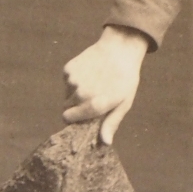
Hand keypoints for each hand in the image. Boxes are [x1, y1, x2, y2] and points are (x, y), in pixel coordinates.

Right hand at [62, 25, 149, 145]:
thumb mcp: (124, 103)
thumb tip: (104, 143)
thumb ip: (112, 123)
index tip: (82, 115)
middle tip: (92, 97)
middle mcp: (80, 94)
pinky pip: (67, 81)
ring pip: (67, 94)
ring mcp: (73, 80)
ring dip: (75, 92)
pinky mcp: (69, 69)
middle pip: (67, 108)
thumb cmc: (125, 78)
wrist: (121, 48)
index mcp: (94, 105)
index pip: (68, 119)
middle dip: (76, 106)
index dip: (73, 119)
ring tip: (93, 83)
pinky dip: (74, 80)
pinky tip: (89, 73)